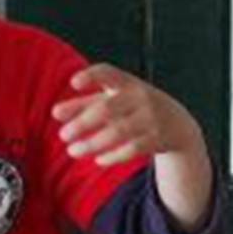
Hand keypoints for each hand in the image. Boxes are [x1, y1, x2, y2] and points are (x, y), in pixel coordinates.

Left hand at [51, 64, 204, 166]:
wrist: (177, 123)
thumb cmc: (134, 107)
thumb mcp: (113, 100)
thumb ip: (84, 104)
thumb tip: (55, 113)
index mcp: (126, 82)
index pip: (108, 73)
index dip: (92, 76)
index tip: (73, 83)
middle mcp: (139, 97)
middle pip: (107, 109)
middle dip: (82, 122)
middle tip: (62, 135)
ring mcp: (150, 118)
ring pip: (118, 132)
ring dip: (92, 143)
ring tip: (72, 151)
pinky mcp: (156, 138)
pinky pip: (132, 149)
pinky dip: (113, 156)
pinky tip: (97, 160)